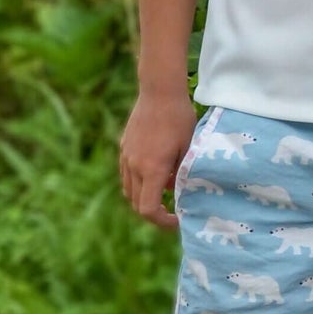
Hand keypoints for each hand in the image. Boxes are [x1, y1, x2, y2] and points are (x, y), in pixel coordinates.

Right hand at [119, 87, 199, 232]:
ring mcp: (126, 157)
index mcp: (152, 170)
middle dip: (154, 212)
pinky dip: (139, 182)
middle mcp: (134, 166)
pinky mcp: (124, 148)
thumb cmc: (179, 119)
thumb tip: (179, 193)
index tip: (177, 218)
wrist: (159, 91)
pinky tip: (156, 172)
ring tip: (166, 189)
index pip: (148, 210)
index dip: (162, 221)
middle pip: (136, 203)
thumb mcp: (188, 149)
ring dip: (144, 197)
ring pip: (129, 190)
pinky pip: (127, 174)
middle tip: (173, 210)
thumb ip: (182, 175)